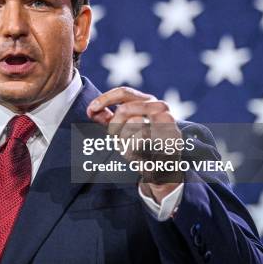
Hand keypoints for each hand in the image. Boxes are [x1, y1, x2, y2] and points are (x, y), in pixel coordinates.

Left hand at [86, 86, 182, 202]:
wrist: (163, 171)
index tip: (91, 109)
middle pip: (124, 109)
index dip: (105, 99)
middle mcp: (160, 107)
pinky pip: (140, 140)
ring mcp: (167, 122)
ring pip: (133, 123)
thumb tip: (91, 111)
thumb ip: (108, 119)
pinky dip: (132, 149)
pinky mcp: (171, 139)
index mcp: (148, 101)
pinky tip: (138, 155)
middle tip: (117, 139)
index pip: (124, 92)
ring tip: (130, 147)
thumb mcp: (122, 130)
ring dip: (124, 139)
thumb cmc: (142, 147)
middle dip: (114, 126)